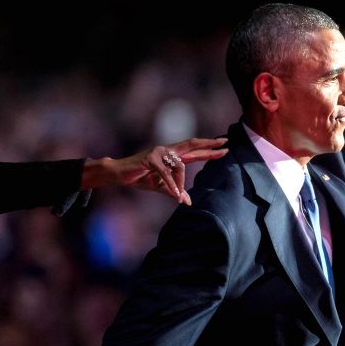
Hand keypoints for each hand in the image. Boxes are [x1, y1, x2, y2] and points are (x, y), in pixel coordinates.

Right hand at [83, 137, 227, 204]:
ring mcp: (159, 152)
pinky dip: (171, 184)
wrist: (120, 175)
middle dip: (209, 145)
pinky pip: (166, 173)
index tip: (224, 146)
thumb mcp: (161, 187)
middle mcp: (168, 150)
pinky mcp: (150, 158)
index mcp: (172, 156)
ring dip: (181, 183)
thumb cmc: (140, 178)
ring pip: (179, 165)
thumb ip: (175, 191)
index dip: (209, 149)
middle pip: (192, 145)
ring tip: (178, 196)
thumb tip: (188, 202)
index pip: (194, 151)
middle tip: (224, 143)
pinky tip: (175, 194)